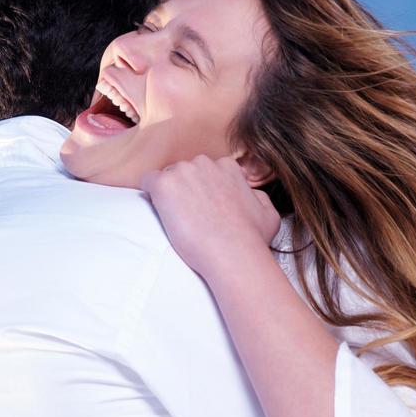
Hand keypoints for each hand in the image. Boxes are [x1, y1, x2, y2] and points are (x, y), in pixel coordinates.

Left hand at [139, 155, 280, 279]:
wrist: (233, 253)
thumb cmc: (251, 238)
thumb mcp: (268, 212)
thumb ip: (257, 196)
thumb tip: (249, 194)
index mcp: (227, 166)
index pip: (206, 170)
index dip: (202, 189)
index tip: (202, 206)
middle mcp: (204, 163)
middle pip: (185, 171)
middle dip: (185, 190)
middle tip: (188, 215)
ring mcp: (183, 172)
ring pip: (167, 177)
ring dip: (169, 194)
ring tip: (175, 218)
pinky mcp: (164, 185)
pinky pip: (148, 181)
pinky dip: (149, 194)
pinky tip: (157, 210)